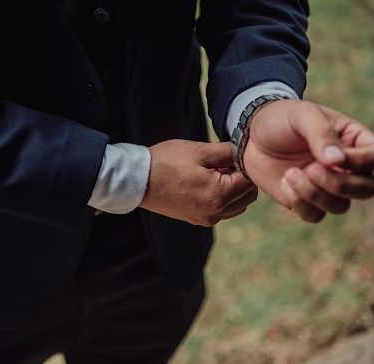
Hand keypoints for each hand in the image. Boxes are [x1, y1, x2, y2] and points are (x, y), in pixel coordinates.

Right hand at [139, 140, 256, 225]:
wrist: (136, 181)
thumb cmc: (165, 163)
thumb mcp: (199, 151)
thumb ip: (228, 152)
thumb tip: (245, 151)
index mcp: (218, 195)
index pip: (250, 181)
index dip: (244, 165)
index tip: (231, 154)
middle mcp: (215, 213)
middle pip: (247, 196)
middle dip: (241, 178)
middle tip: (223, 162)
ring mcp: (206, 219)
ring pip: (237, 205)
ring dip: (234, 189)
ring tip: (213, 172)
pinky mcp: (198, 219)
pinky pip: (222, 210)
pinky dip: (222, 198)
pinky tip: (206, 183)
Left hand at [243, 99, 373, 221]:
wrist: (250, 135)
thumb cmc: (281, 118)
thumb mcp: (301, 115)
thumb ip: (321, 133)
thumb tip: (339, 161)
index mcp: (353, 141)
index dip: (362, 162)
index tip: (339, 157)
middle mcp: (345, 167)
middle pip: (365, 189)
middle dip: (339, 185)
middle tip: (311, 170)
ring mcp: (325, 186)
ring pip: (340, 206)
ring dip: (316, 195)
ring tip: (290, 174)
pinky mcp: (304, 199)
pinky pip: (314, 215)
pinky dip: (300, 203)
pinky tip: (284, 182)